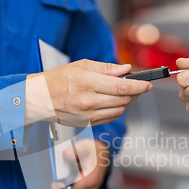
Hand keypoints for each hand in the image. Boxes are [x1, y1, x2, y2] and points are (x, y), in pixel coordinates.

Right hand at [27, 60, 152, 126]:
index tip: (147, 84)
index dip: (138, 86)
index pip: (121, 87)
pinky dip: (118, 109)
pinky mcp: (87, 122)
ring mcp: (88, 114)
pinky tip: (115, 102)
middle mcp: (88, 101)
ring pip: (119, 110)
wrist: (41, 98)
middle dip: (136, 93)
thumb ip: (106, 68)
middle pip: (123, 100)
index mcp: (87, 83)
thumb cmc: (58, 79)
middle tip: (139, 86)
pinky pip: (110, 117)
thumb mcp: (81, 65)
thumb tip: (126, 69)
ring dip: (127, 101)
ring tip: (126, 92)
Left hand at [52, 140, 109, 188]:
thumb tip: (65, 155)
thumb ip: (75, 150)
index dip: (60, 188)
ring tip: (60, 179)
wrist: (103, 157)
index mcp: (90, 179)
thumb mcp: (85, 146)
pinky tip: (64, 183)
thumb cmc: (93, 152)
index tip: (55, 180)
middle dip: (59, 188)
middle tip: (56, 177)